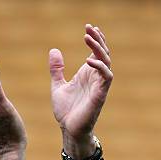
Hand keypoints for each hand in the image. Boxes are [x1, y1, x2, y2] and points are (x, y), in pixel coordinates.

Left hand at [49, 24, 112, 158]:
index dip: (95, 40)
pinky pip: (106, 77)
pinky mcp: (100, 95)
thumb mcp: (57, 86)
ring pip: (106, 62)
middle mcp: (95, 78)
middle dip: (98, 40)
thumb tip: (54, 50)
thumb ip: (57, 70)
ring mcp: (99, 86)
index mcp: (87, 74)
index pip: (96, 52)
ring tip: (88, 38)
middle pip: (103, 53)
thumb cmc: (66, 110)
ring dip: (99, 49)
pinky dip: (99, 67)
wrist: (68, 129)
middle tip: (89, 28)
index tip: (88, 28)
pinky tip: (89, 60)